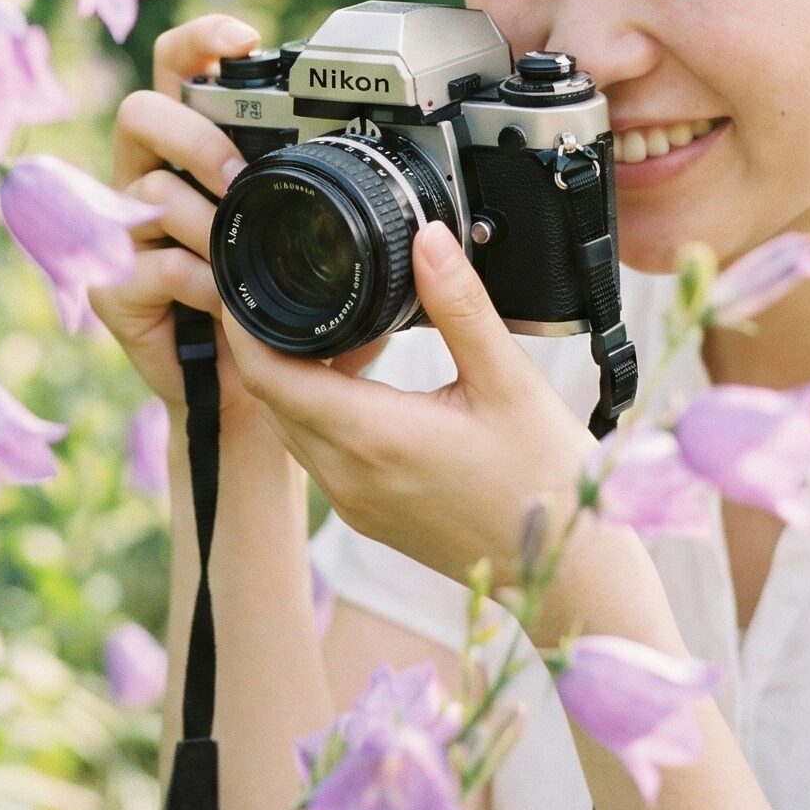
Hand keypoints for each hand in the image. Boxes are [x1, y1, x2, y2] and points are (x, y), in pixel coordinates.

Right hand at [88, 14, 399, 420]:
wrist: (261, 402)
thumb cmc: (294, 312)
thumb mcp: (330, 249)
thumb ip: (349, 204)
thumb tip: (411, 176)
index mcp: (197, 150)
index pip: (180, 71)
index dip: (199, 42)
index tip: (241, 38)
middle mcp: (152, 179)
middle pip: (142, 112)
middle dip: (194, 136)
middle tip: (236, 172)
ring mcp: (127, 234)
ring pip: (145, 187)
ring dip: (202, 215)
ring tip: (238, 245)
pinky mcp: (116, 288)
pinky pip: (147, 263)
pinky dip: (194, 280)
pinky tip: (223, 299)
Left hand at [218, 218, 594, 590]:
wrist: (567, 571)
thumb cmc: (544, 479)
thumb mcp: (508, 379)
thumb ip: (460, 305)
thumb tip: (428, 239)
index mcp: (371, 437)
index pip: (268, 375)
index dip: (243, 326)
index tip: (243, 281)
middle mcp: (348, 476)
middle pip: (270, 398)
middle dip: (266, 342)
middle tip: (289, 286)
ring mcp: (354, 502)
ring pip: (291, 427)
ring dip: (295, 378)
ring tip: (334, 326)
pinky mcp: (368, 516)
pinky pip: (318, 453)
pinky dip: (320, 410)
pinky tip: (363, 380)